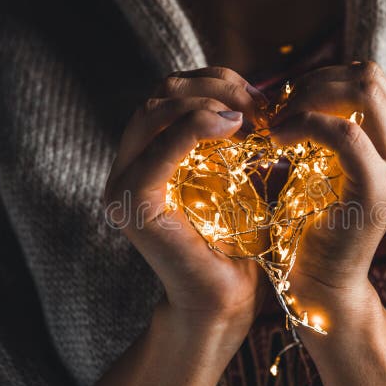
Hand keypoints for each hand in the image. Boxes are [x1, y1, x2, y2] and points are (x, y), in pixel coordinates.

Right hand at [104, 67, 270, 338]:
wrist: (226, 302)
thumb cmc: (238, 244)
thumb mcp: (239, 178)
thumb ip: (236, 140)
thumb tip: (262, 95)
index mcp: (148, 156)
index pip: (172, 93)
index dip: (216, 84)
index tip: (260, 99)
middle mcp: (127, 165)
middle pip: (161, 94)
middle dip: (215, 89)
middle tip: (259, 107)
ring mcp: (123, 184)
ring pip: (155, 111)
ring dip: (207, 104)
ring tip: (248, 119)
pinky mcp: (133, 203)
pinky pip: (160, 149)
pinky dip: (195, 128)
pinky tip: (231, 128)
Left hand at [270, 61, 385, 330]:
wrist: (321, 282)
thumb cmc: (310, 221)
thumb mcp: (320, 162)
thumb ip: (323, 124)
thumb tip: (295, 86)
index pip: (367, 79)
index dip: (321, 79)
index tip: (285, 102)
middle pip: (369, 76)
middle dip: (315, 83)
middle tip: (279, 108)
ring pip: (364, 92)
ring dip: (309, 99)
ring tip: (277, 123)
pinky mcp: (378, 188)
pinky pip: (345, 133)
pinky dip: (305, 125)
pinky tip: (277, 140)